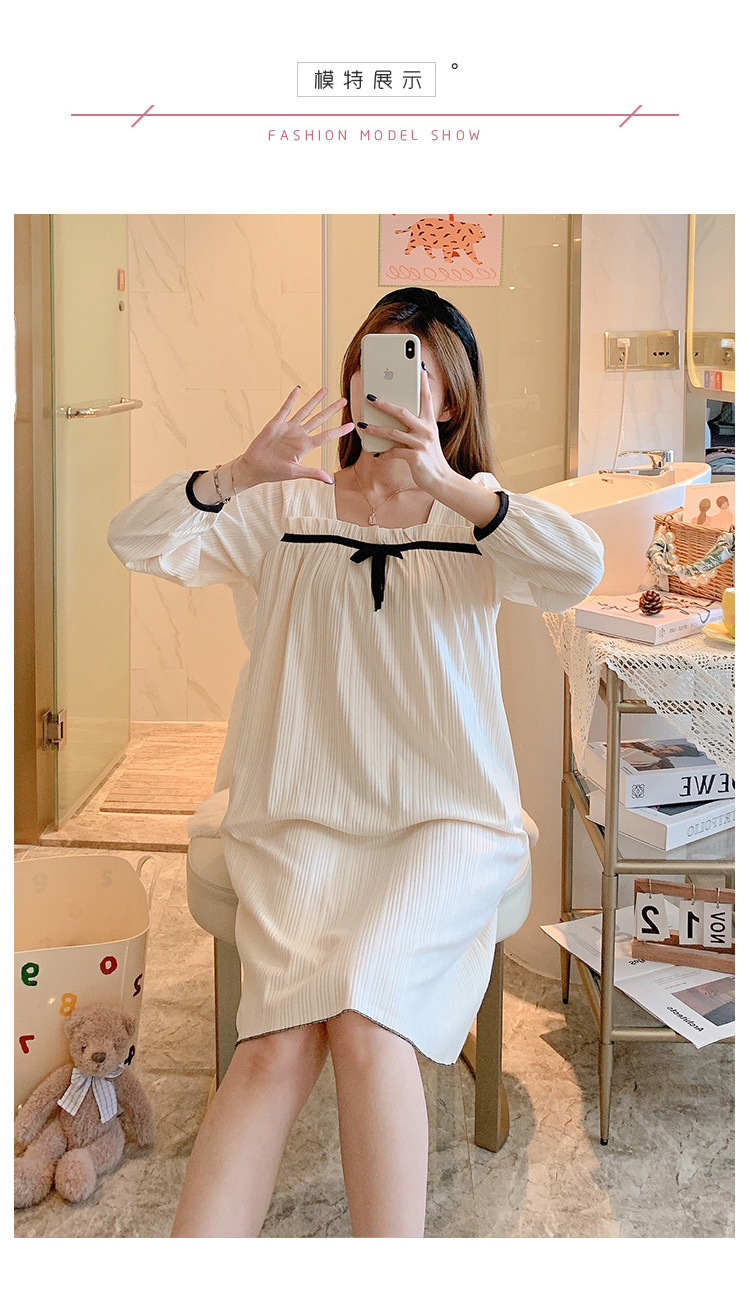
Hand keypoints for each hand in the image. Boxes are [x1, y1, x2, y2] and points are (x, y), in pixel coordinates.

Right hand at [236, 386, 353, 487]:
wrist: (254, 467)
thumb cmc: (273, 472)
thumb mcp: (295, 473)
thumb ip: (312, 473)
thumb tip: (330, 481)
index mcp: (305, 446)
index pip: (326, 436)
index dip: (339, 430)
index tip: (352, 425)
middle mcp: (299, 435)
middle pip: (319, 419)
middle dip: (332, 410)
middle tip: (344, 401)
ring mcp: (288, 428)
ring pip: (305, 411)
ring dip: (315, 400)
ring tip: (326, 390)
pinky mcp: (276, 424)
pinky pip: (285, 408)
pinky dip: (292, 399)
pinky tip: (298, 389)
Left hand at [358, 366, 451, 492]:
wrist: (441, 480)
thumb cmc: (430, 458)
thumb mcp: (426, 438)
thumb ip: (415, 426)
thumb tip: (395, 417)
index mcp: (430, 423)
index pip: (426, 398)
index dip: (422, 382)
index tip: (419, 367)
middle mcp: (426, 430)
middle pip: (402, 412)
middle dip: (384, 404)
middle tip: (369, 396)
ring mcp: (421, 443)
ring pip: (393, 432)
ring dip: (375, 428)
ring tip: (362, 425)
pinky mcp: (415, 457)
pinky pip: (394, 452)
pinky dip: (384, 453)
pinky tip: (377, 453)